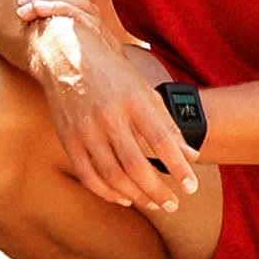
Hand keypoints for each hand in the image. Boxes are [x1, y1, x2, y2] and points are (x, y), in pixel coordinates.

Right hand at [48, 49, 201, 212]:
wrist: (65, 53)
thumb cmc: (111, 74)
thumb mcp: (144, 92)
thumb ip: (168, 125)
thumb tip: (192, 156)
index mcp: (133, 100)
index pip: (161, 141)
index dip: (178, 168)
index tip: (190, 188)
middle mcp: (108, 115)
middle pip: (136, 165)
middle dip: (158, 191)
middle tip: (172, 204)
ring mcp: (85, 128)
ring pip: (113, 175)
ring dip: (135, 196)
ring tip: (152, 203)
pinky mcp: (67, 137)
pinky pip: (87, 175)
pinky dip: (106, 192)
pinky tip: (122, 198)